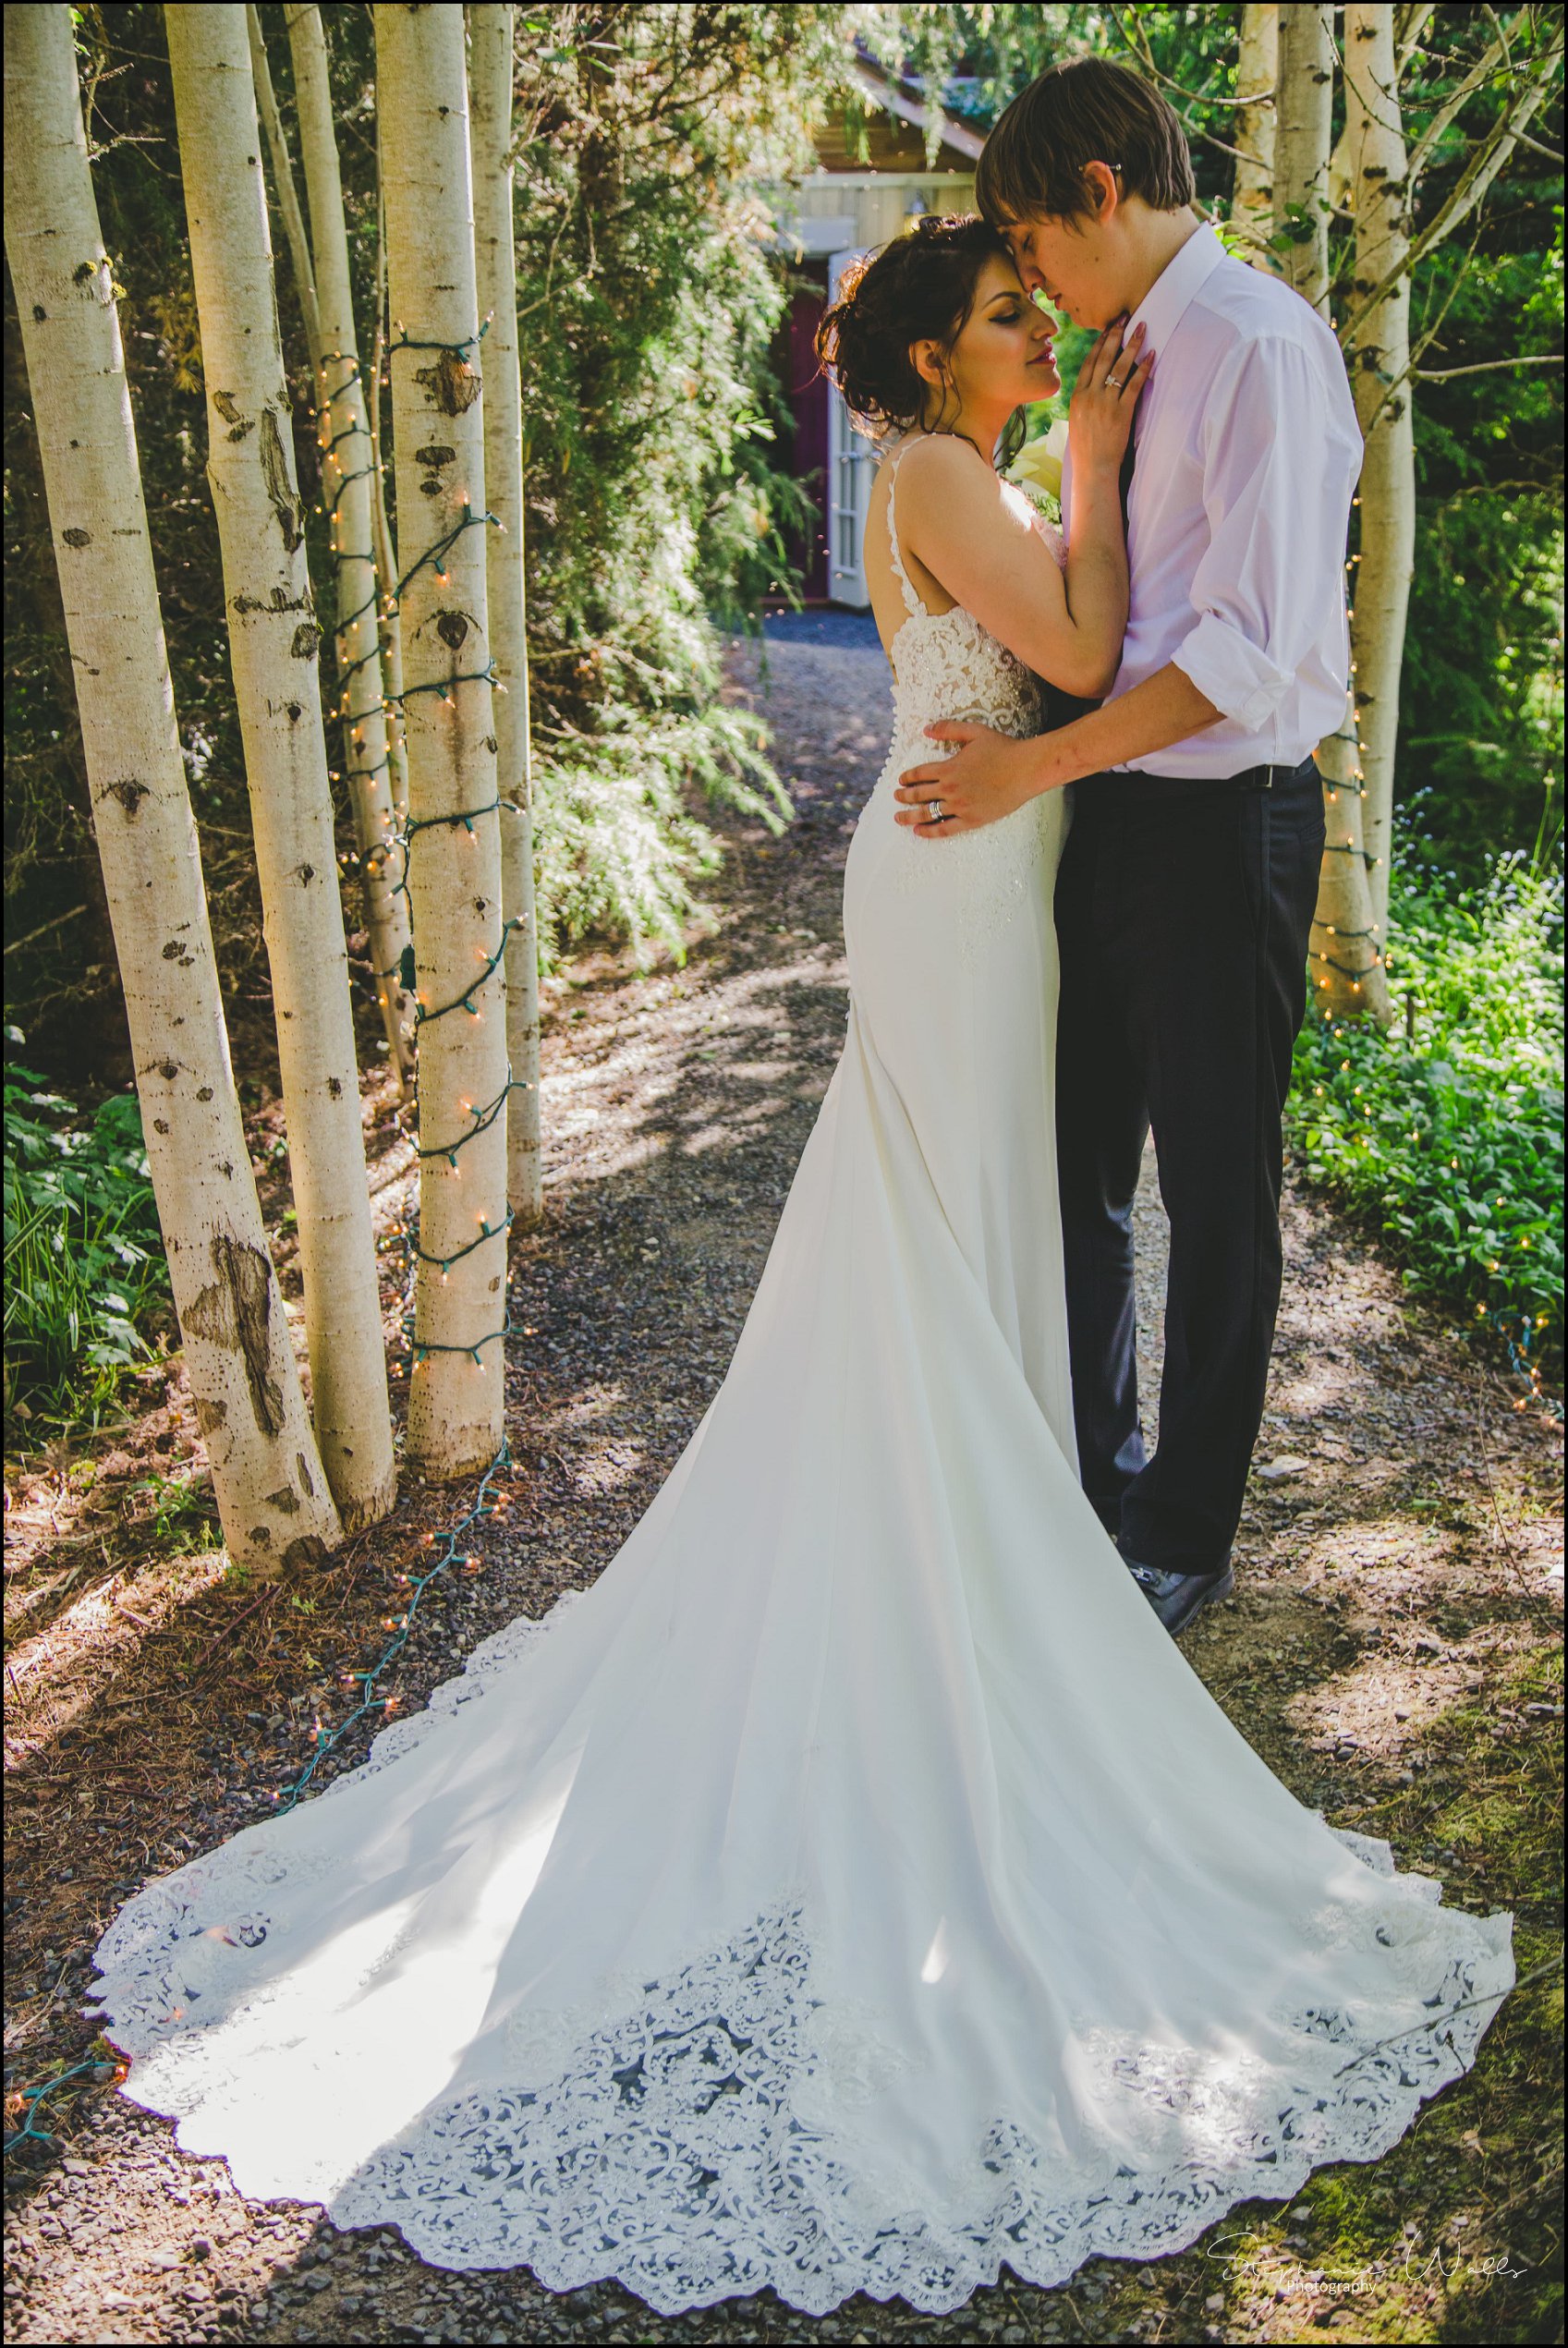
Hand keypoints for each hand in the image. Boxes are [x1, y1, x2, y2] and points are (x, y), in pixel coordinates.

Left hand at [894, 723, 1040, 835]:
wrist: (1026, 769)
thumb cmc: (1003, 749)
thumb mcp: (974, 732)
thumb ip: (948, 729)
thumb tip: (925, 729)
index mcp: (949, 767)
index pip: (919, 774)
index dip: (907, 777)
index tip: (901, 781)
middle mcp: (950, 788)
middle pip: (918, 794)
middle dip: (904, 796)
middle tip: (896, 798)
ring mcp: (960, 806)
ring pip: (927, 813)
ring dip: (909, 816)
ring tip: (899, 818)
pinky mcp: (971, 819)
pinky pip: (945, 829)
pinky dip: (929, 832)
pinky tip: (918, 831)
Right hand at [1068, 316, 1151, 475]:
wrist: (1093, 468)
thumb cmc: (1086, 448)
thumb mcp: (1078, 419)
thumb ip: (1085, 399)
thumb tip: (1094, 383)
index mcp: (1078, 396)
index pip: (1090, 361)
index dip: (1100, 342)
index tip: (1108, 327)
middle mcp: (1090, 396)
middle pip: (1104, 357)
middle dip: (1115, 334)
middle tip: (1125, 317)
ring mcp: (1105, 403)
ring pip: (1120, 366)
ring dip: (1132, 345)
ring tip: (1142, 328)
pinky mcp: (1121, 412)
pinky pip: (1134, 384)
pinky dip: (1144, 368)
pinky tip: (1152, 355)